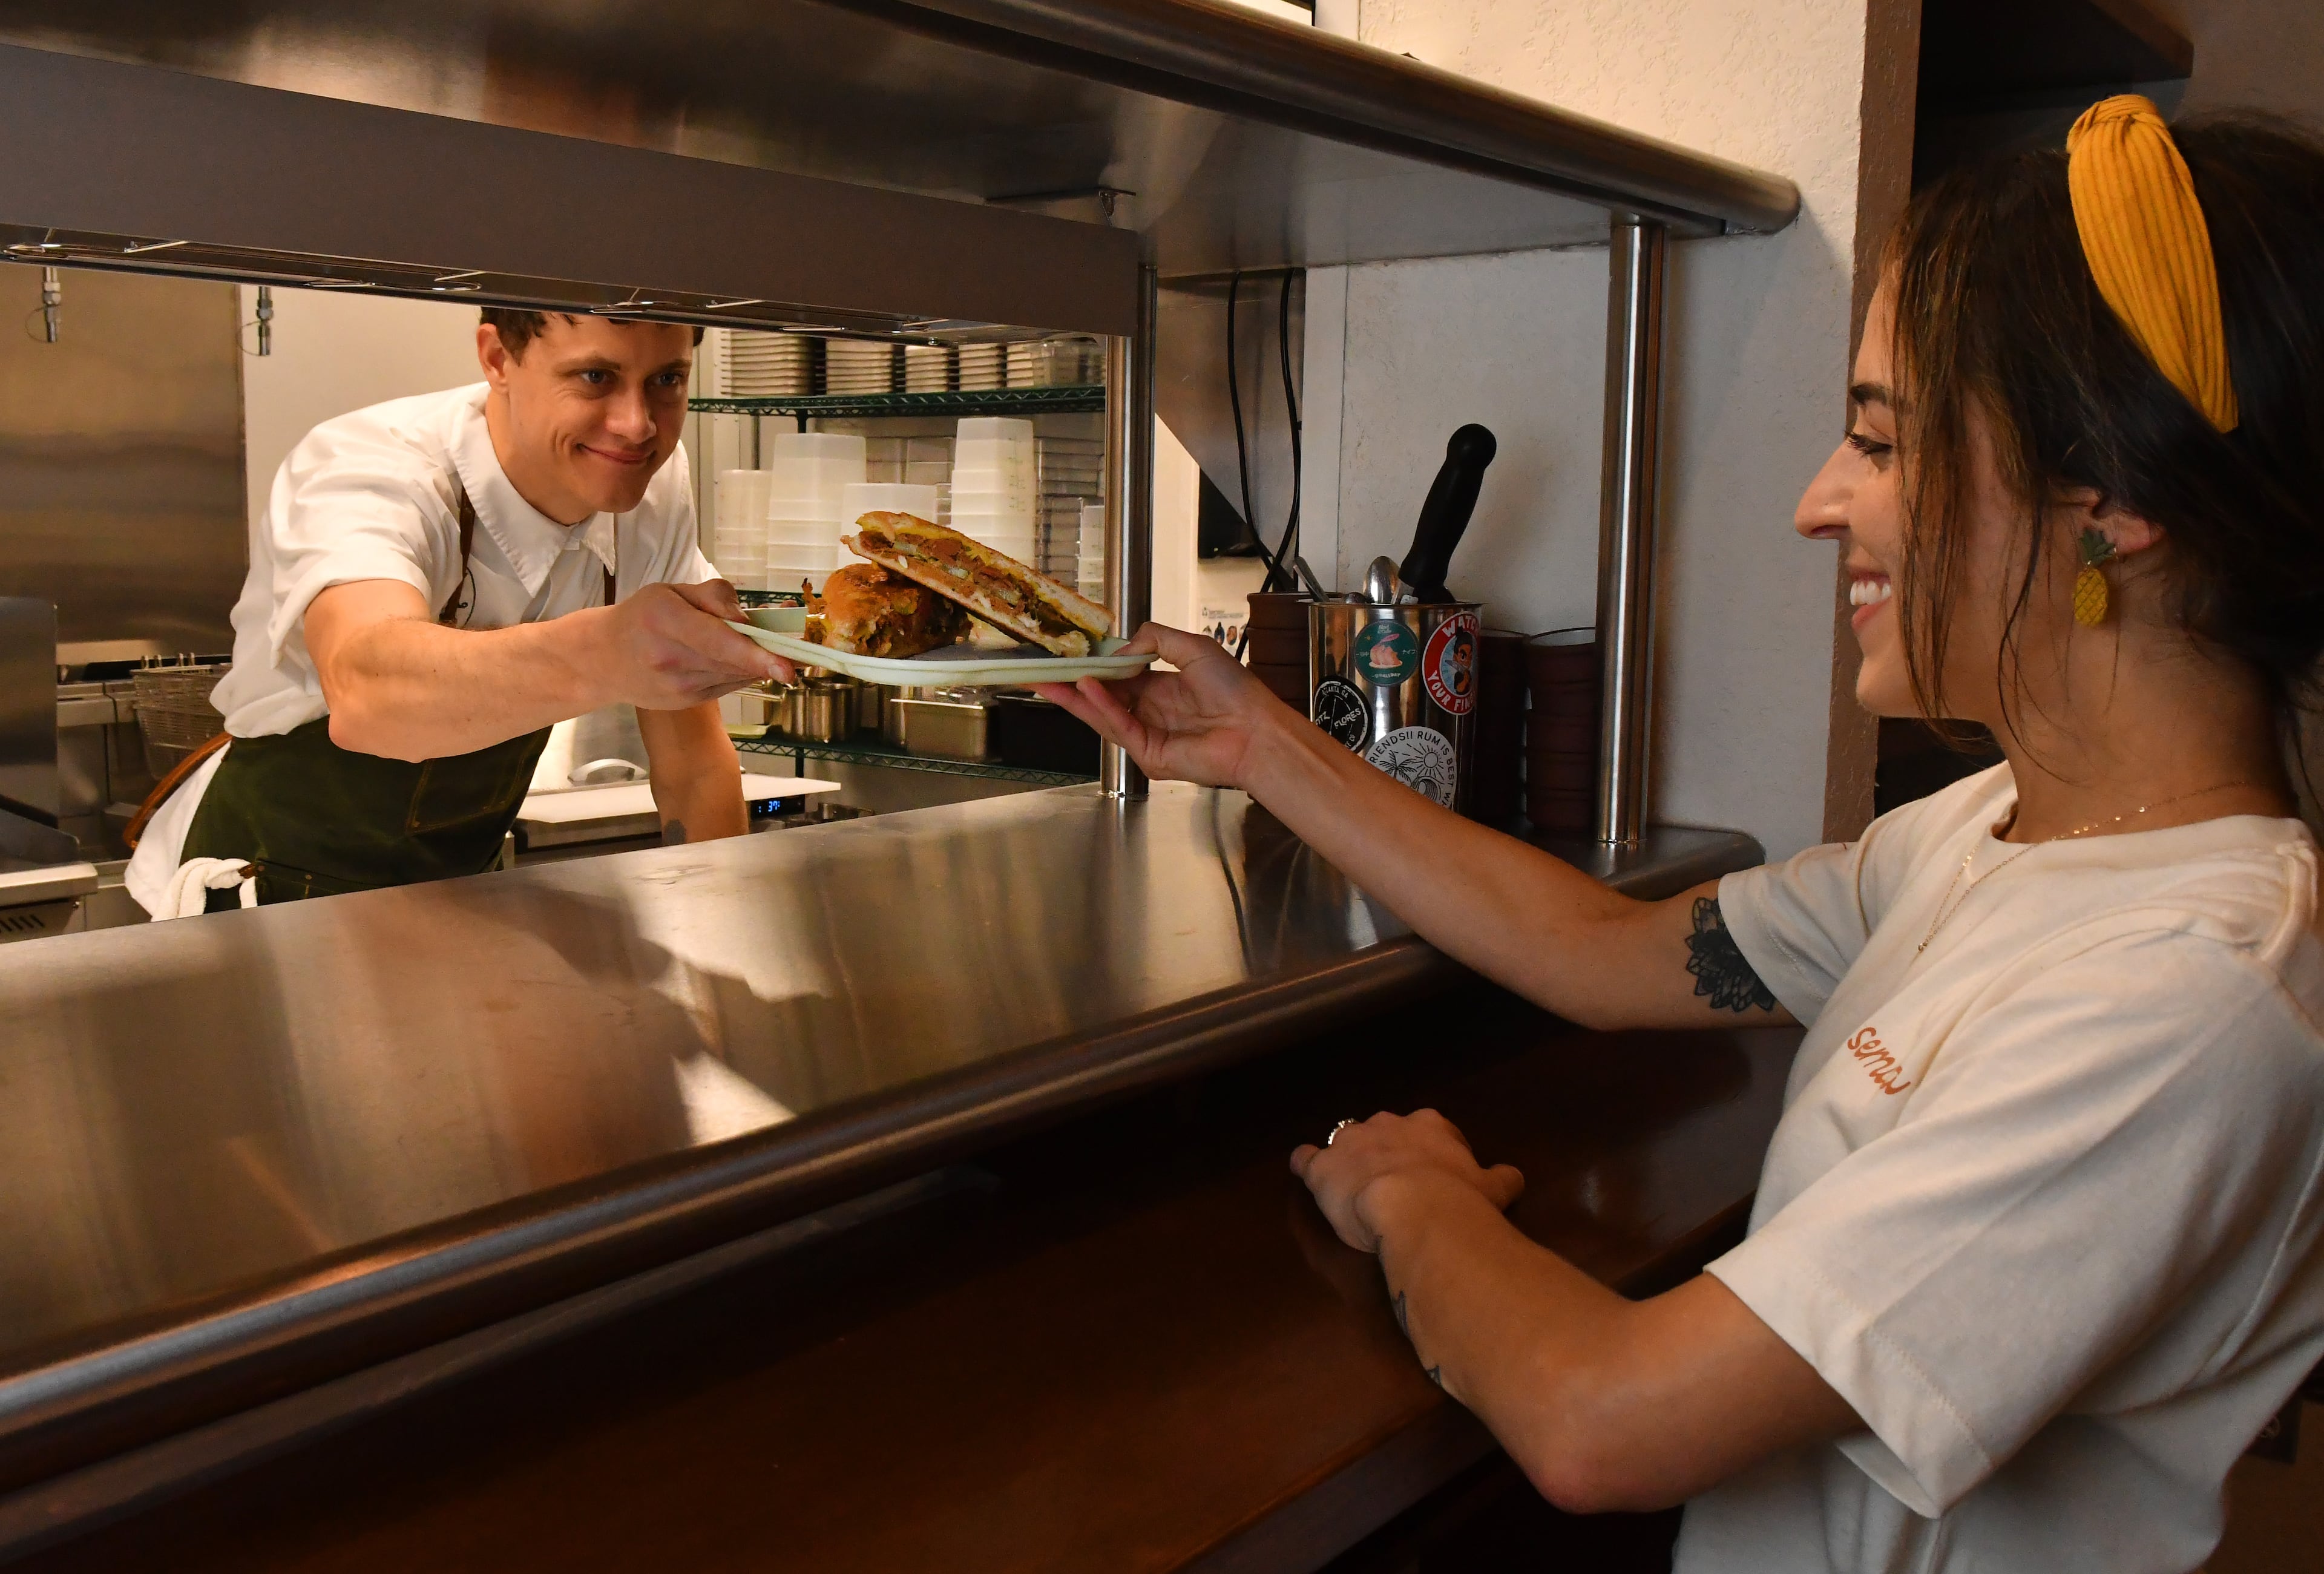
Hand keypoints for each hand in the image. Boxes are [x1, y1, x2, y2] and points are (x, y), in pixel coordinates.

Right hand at [601, 580, 794, 706]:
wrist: (603, 659)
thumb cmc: (642, 616)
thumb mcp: (672, 591)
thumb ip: (714, 597)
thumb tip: (749, 619)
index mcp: (666, 621)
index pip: (719, 641)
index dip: (757, 655)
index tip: (787, 667)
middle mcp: (671, 658)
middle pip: (733, 661)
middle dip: (768, 656)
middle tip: (795, 649)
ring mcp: (678, 687)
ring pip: (735, 675)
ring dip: (755, 662)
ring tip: (760, 646)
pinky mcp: (686, 701)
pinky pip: (727, 685)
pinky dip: (739, 672)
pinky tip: (734, 659)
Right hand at [1030, 622, 1296, 788]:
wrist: (1256, 730)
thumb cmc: (1236, 691)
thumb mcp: (1193, 648)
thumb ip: (1154, 639)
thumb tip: (1121, 649)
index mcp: (1162, 688)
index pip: (1118, 677)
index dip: (1093, 666)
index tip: (1069, 654)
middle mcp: (1152, 712)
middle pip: (1103, 698)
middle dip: (1072, 684)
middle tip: (1042, 671)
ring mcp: (1148, 735)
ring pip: (1102, 715)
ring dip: (1075, 697)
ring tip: (1050, 679)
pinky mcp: (1149, 755)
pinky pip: (1119, 727)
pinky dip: (1101, 707)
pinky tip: (1087, 688)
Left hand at [1291, 1109, 1523, 1252]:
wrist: (1415, 1208)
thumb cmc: (1458, 1199)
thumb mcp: (1492, 1190)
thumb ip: (1500, 1178)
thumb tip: (1513, 1175)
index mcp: (1429, 1126)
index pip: (1427, 1129)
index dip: (1427, 1151)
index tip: (1431, 1173)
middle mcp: (1387, 1124)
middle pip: (1383, 1131)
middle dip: (1384, 1151)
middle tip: (1392, 1182)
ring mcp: (1350, 1142)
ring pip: (1344, 1140)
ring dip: (1347, 1158)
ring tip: (1350, 1181)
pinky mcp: (1322, 1167)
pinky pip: (1307, 1158)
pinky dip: (1305, 1163)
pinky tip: (1304, 1170)